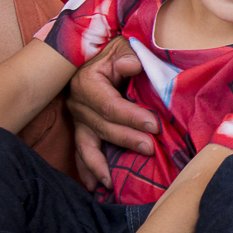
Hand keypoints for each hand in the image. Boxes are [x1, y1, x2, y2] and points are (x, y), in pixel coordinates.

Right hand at [66, 36, 156, 190]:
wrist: (100, 53)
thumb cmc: (117, 50)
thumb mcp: (123, 46)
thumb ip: (128, 56)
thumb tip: (132, 65)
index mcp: (87, 83)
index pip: (110, 105)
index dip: (132, 116)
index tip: (154, 125)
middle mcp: (78, 103)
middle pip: (102, 127)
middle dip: (127, 139)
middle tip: (150, 149)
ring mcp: (78, 119)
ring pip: (87, 145)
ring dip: (99, 165)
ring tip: (111, 183)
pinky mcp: (81, 128)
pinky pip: (81, 151)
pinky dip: (86, 169)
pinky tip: (94, 185)